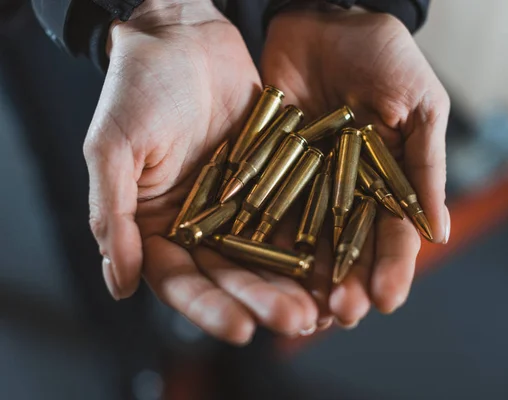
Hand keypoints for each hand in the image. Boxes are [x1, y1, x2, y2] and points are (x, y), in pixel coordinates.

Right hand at [83, 0, 317, 344]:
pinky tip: (337, 262)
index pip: (182, 281)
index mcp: (158, 226)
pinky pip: (294, 213)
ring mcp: (239, 205)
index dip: (210, 308)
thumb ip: (112, 215)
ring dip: (296, 282)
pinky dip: (314, 240)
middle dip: (264, 300)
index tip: (240, 328)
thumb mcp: (112, 149)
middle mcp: (200, 224)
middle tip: (296, 321)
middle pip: (233, 275)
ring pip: (269, 254)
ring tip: (326, 306)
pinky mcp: (272, 181)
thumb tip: (117, 282)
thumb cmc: (137, 88)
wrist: (183, 38)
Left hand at [262, 7, 450, 326]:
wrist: (323, 15)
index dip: (391, 268)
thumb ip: (426, 165)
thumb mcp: (418, 104)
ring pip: (306, 238)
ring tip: (304, 309)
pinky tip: (261, 268)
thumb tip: (439, 230)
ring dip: (306, 276)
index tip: (387, 300)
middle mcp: (346, 189)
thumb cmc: (383, 55)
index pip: (392, 233)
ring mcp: (306, 182)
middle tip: (342, 314)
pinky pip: (266, 206)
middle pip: (348, 247)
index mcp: (387, 179)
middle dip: (347, 282)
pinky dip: (264, 238)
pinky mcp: (268, 167)